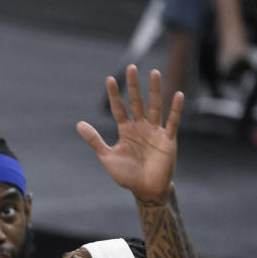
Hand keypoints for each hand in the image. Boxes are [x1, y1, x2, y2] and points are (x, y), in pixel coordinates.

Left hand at [76, 65, 181, 203]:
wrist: (146, 190)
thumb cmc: (127, 175)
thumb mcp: (107, 156)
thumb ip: (95, 140)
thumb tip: (79, 124)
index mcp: (126, 130)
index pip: (119, 108)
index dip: (114, 94)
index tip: (109, 79)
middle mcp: (140, 127)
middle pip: (136, 102)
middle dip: (133, 85)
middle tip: (131, 67)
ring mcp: (155, 131)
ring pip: (155, 106)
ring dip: (154, 90)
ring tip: (154, 73)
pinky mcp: (168, 139)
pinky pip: (172, 122)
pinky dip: (175, 109)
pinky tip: (178, 94)